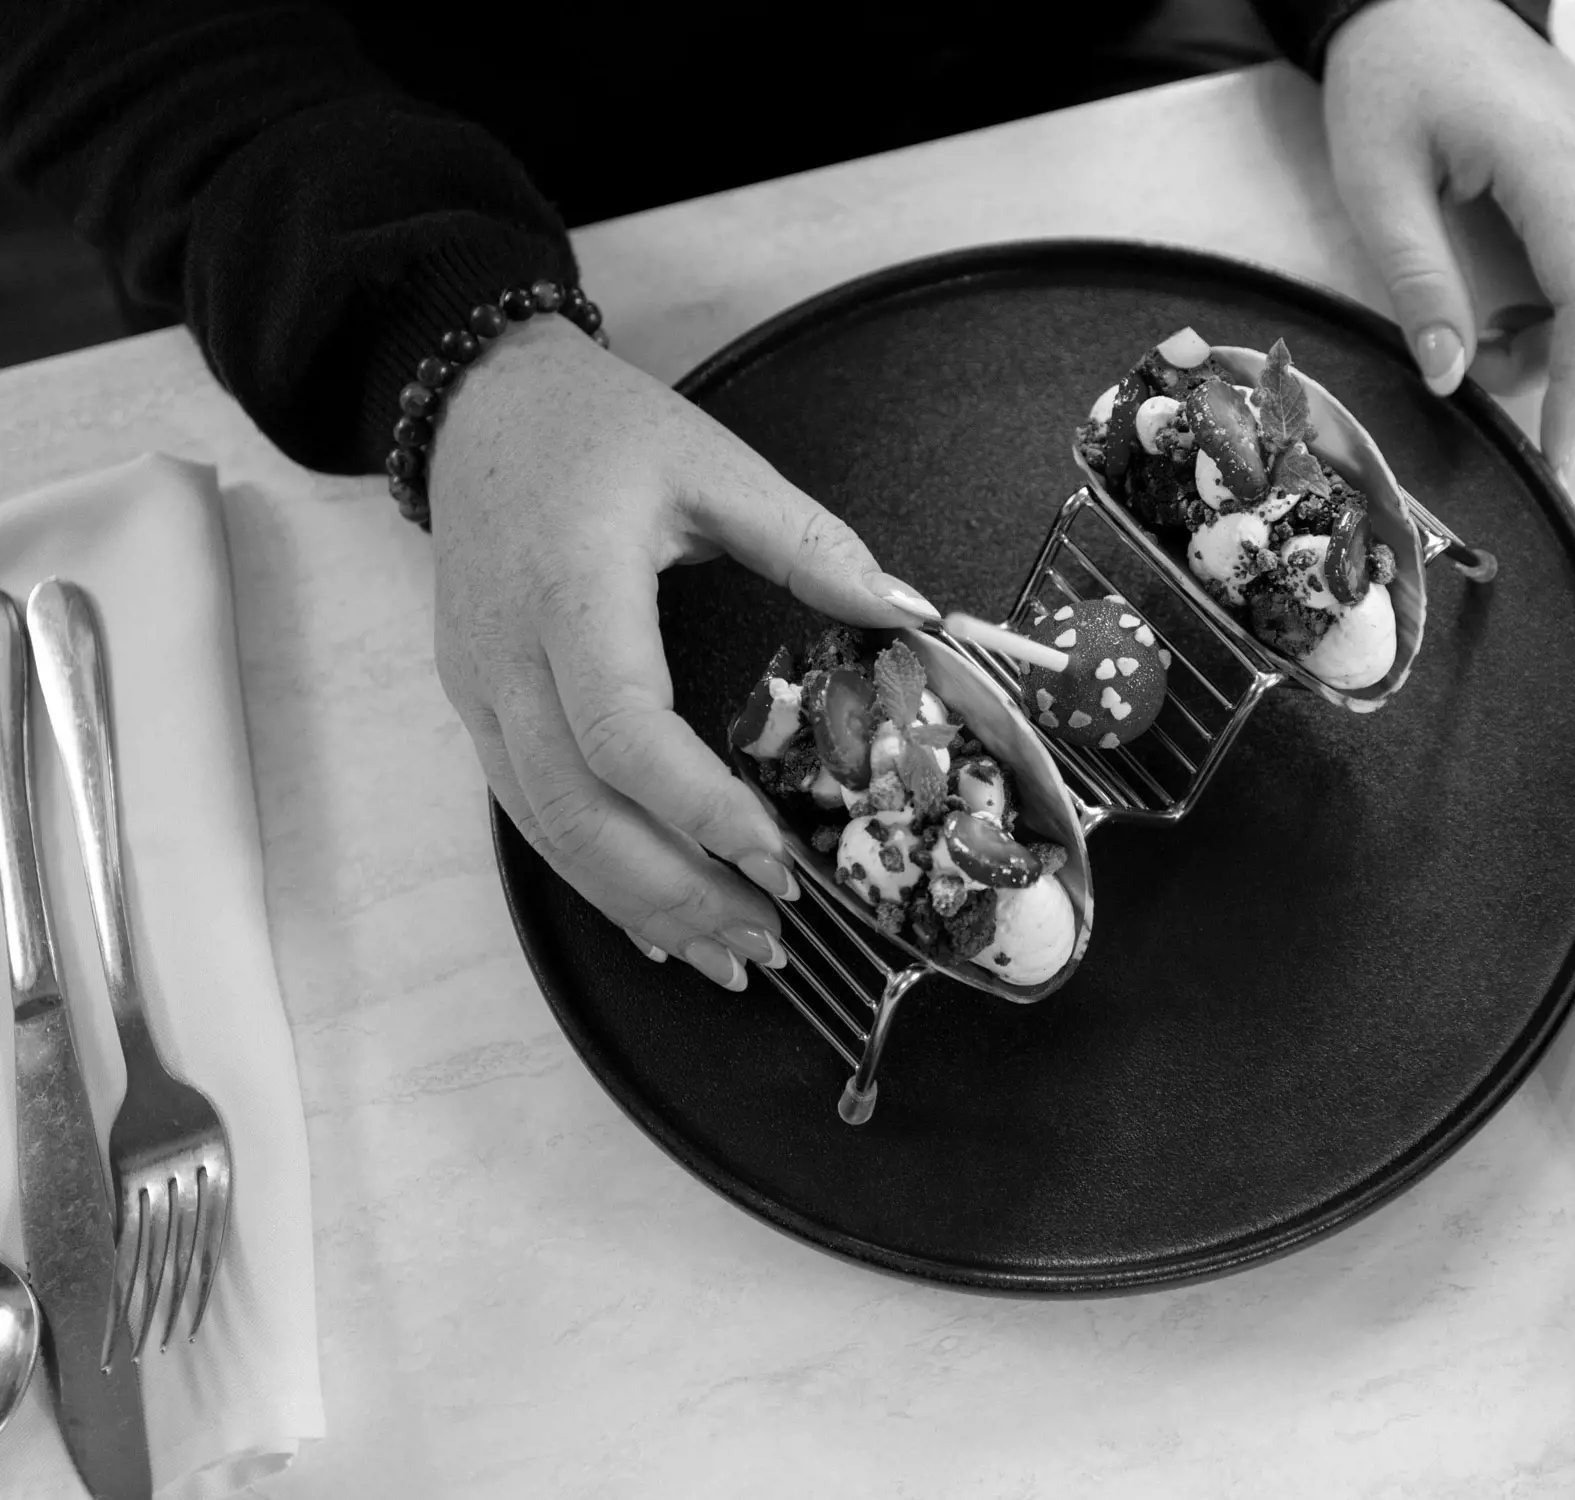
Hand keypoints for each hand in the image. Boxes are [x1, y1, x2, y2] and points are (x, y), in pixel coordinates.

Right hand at [427, 318, 937, 989]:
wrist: (480, 402)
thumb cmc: (599, 429)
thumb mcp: (713, 463)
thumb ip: (810, 543)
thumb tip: (910, 612)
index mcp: (568, 589)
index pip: (620, 729)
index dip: (695, 806)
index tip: (777, 857)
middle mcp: (505, 656)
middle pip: (576, 809)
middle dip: (674, 890)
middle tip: (769, 938)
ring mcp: (479, 690)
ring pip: (545, 830)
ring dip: (637, 904)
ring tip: (730, 954)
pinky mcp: (476, 707)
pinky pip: (529, 815)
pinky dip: (596, 878)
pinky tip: (660, 923)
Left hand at [1324, 0, 1574, 471]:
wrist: (1420, 0)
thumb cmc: (1390, 81)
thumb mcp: (1374, 184)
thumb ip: (1416, 281)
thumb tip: (1450, 376)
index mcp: (1555, 163)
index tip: (1557, 454)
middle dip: (1565, 359)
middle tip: (1480, 353)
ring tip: (1512, 316)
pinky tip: (1565, 277)